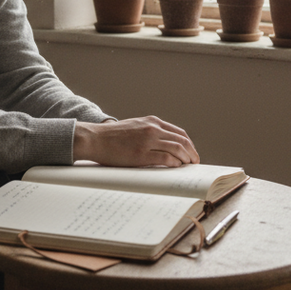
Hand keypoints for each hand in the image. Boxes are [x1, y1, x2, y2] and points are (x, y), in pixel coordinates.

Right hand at [73, 116, 199, 167]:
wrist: (95, 139)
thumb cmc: (112, 136)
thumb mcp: (135, 127)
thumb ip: (150, 132)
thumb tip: (165, 145)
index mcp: (152, 121)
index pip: (179, 133)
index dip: (189, 144)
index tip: (192, 153)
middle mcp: (153, 129)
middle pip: (182, 141)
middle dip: (191, 153)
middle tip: (194, 162)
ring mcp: (148, 141)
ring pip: (177, 149)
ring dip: (186, 159)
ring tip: (188, 166)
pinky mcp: (142, 154)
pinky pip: (166, 159)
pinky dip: (175, 164)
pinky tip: (176, 167)